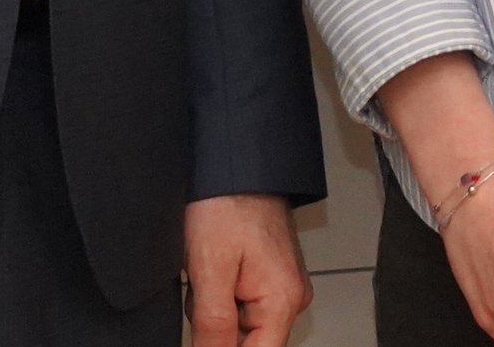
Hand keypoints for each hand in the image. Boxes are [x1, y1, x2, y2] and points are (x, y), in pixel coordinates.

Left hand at [184, 194, 309, 346]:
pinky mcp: (270, 275)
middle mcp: (291, 297)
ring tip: (204, 274)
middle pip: (248, 342)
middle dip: (215, 328)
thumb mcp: (210, 270)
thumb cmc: (226, 204)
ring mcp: (282, 285)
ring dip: (215, 311)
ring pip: (240, 325)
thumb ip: (213, 325)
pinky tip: (211, 270)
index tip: (204, 333)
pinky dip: (220, 295)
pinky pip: (241, 304)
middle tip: (202, 292)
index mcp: (283, 300)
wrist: (236, 165)